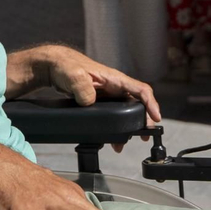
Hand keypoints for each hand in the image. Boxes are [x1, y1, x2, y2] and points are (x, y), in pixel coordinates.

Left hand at [45, 47, 160, 150]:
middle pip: (138, 103)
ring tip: (124, 143)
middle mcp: (115, 87)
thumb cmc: (65, 66)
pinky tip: (111, 138)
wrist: (55, 67)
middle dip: (144, 120)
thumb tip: (89, 102)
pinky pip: (115, 115)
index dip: (151, 103)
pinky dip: (116, 127)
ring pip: (127, 111)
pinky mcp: (101, 101)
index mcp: (114, 79)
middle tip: (143, 136)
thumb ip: (82, 87)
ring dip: (129, 126)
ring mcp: (108, 95)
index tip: (155, 118)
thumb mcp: (73, 75)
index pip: (140, 89)